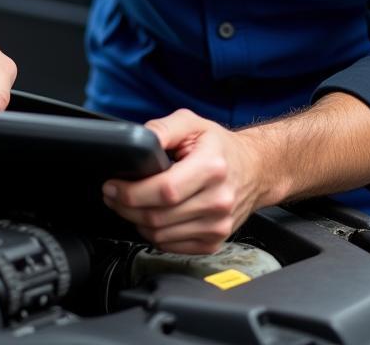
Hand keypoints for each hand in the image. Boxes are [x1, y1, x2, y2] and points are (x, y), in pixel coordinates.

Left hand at [102, 109, 266, 253]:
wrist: (255, 169)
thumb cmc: (220, 147)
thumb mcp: (192, 124)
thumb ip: (163, 128)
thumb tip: (137, 139)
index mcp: (212, 167)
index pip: (164, 191)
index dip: (132, 192)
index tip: (113, 186)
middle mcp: (218, 200)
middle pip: (158, 216)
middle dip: (126, 206)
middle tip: (113, 194)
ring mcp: (218, 225)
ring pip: (160, 235)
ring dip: (136, 221)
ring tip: (130, 204)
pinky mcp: (214, 241)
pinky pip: (171, 246)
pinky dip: (154, 234)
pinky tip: (152, 216)